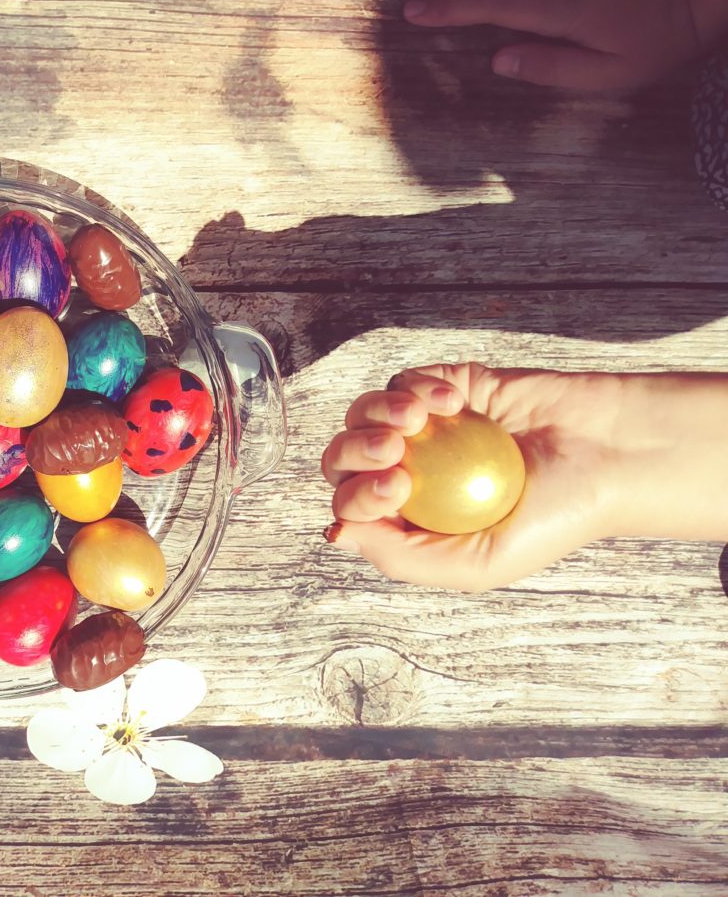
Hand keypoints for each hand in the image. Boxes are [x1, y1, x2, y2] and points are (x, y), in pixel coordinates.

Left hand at [321, 363, 629, 589]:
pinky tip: (452, 401)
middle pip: (342, 459)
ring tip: (418, 420)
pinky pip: (401, 381)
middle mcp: (407, 474)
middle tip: (398, 455)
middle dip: (354, 453)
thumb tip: (337, 531)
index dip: (357, 496)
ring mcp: (421, 430)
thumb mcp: (479, 563)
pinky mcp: (441, 388)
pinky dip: (416, 386)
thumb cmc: (554, 518)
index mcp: (408, 521)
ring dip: (375, 414)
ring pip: (361, 415)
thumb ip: (404, 557)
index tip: (400, 488)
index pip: (352, 508)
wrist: (608, 456)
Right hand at [402, 0, 727, 90]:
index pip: (494, 8)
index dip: (451, 10)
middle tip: (410, 2)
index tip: (414, 13)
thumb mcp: (613, 74)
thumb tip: (499, 60)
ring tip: (436, 1)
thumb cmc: (661, 42)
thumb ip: (552, 68)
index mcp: (563, 11)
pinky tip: (481, 4)